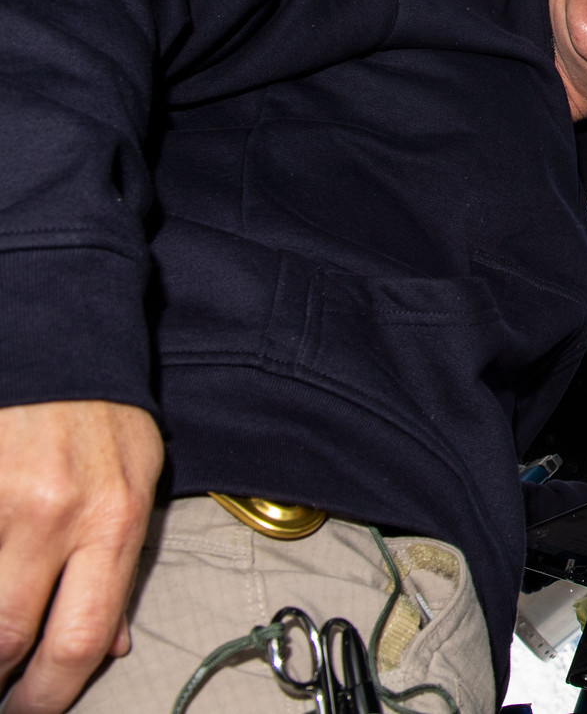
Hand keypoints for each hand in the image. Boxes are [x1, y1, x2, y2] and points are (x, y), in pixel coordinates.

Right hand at [0, 400, 161, 713]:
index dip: (47, 698)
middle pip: (4, 638)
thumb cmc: (104, 418)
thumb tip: (105, 646)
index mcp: (112, 521)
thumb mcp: (139, 484)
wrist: (59, 343)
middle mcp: (53, 517)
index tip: (32, 712)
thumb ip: (120, 566)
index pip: (76, 641)